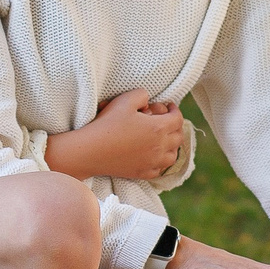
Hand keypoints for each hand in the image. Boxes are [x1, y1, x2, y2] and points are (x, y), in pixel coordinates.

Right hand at [54, 89, 187, 182]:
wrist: (91, 151)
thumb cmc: (107, 124)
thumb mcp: (125, 100)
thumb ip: (142, 95)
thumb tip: (148, 100)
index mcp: (159, 128)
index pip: (178, 118)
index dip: (175, 110)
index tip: (169, 106)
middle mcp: (160, 147)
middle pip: (178, 137)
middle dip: (175, 126)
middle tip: (166, 120)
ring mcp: (152, 162)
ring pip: (172, 156)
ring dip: (171, 146)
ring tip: (162, 139)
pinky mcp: (143, 173)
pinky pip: (160, 169)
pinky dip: (160, 161)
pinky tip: (152, 155)